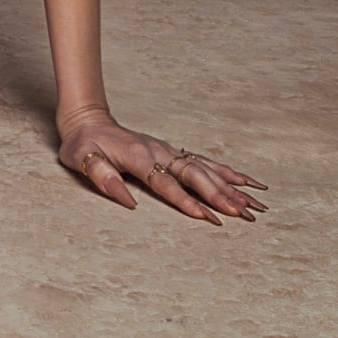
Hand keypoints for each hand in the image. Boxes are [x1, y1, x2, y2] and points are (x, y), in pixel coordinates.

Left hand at [58, 108, 268, 224]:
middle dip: (219, 195)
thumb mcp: (80, 159)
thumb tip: (129, 202)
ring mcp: (169, 151)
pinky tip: (250, 183)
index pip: (165, 182)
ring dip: (231, 187)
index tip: (205, 216)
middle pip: (194, 175)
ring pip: (206, 169)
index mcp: (138, 156)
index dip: (184, 200)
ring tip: (257, 205)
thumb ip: (102, 177)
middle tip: (242, 215)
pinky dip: (229, 172)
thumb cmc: (82, 144)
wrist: (88, 120)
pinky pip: (206, 162)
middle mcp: (159, 151)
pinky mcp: (174, 152)